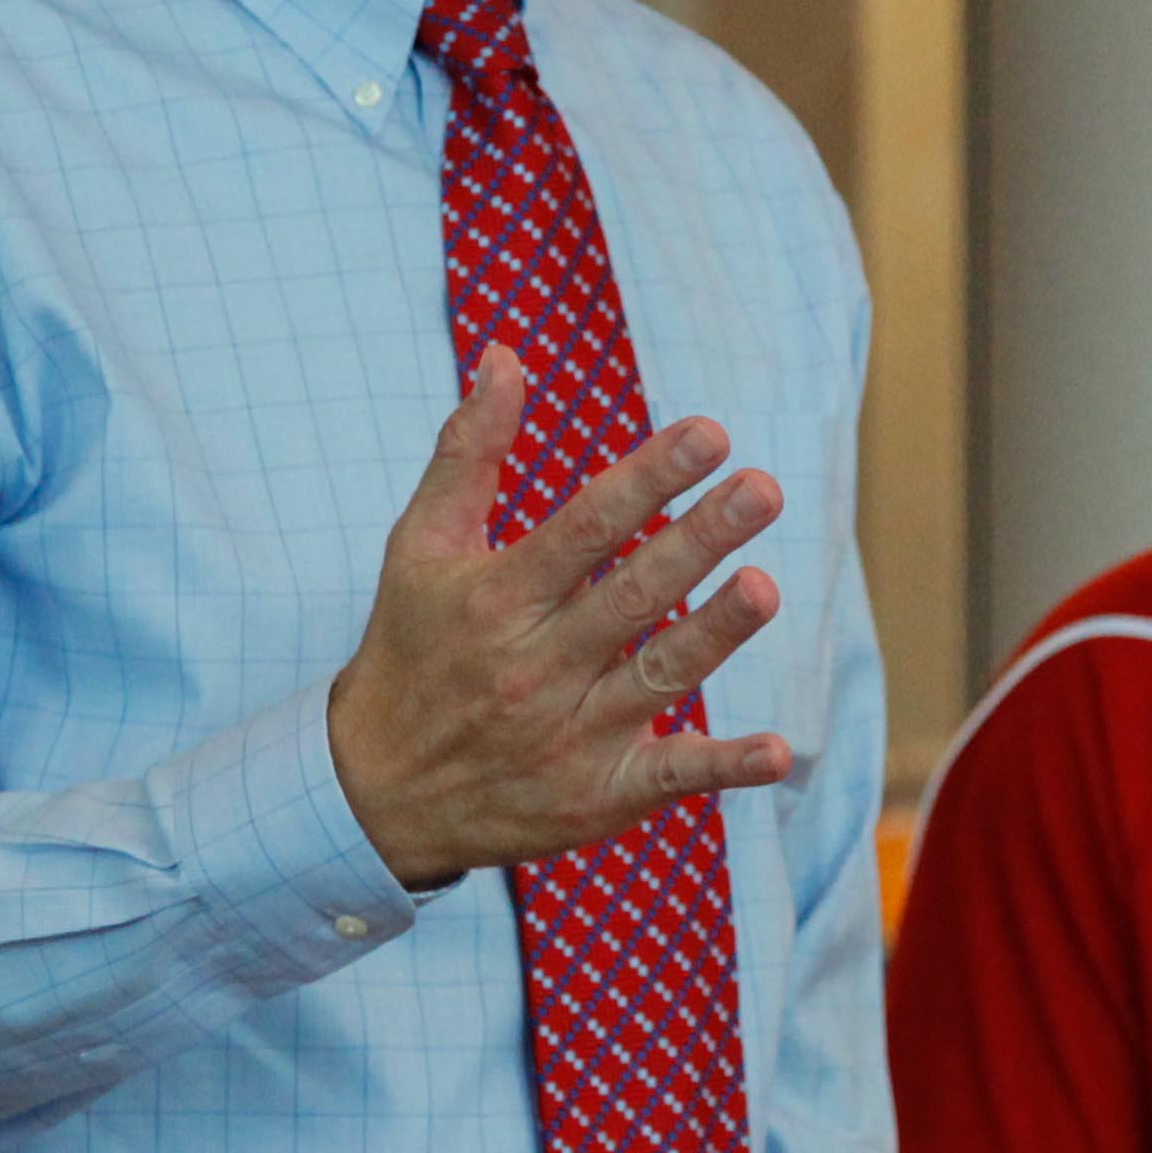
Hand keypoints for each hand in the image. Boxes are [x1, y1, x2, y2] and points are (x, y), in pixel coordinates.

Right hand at [325, 344, 792, 890]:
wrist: (375, 795)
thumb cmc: (411, 650)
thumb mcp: (420, 548)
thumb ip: (468, 452)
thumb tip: (503, 357)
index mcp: (497, 597)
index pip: (585, 527)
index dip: (649, 479)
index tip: (710, 433)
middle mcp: (536, 664)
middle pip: (630, 595)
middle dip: (698, 540)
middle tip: (762, 489)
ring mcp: (569, 733)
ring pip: (656, 676)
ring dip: (714, 634)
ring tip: (765, 587)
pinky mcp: (597, 794)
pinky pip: (668, 777)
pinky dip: (722, 767)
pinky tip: (777, 752)